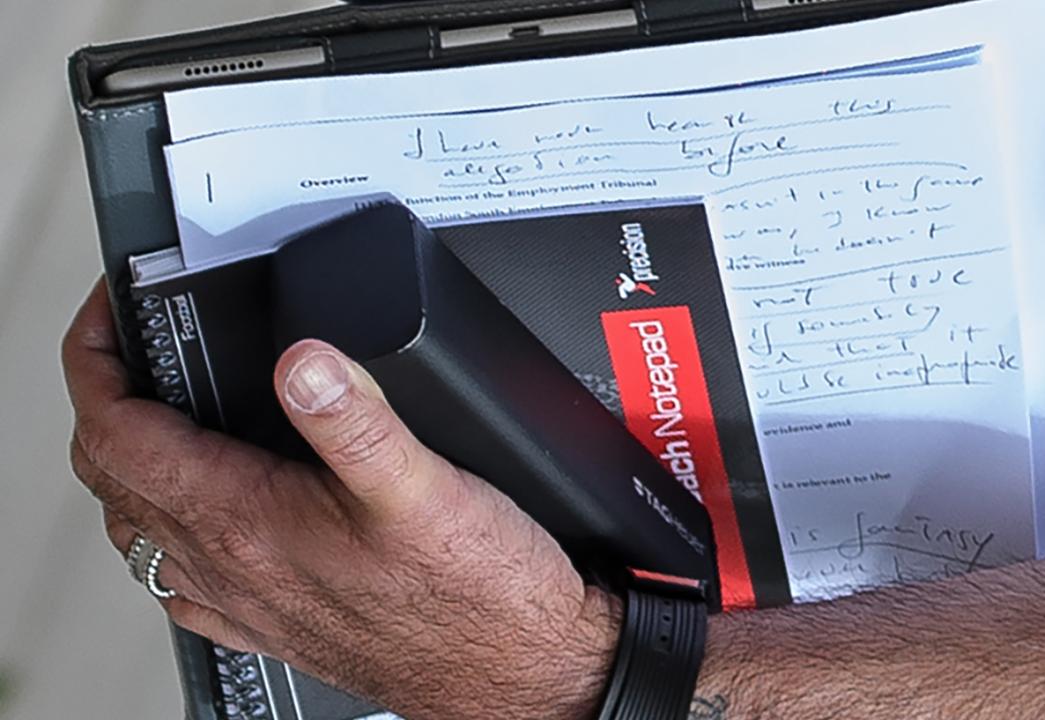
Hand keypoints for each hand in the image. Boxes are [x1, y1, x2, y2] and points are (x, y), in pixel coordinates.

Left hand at [62, 280, 620, 719]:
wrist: (516, 672)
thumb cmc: (477, 595)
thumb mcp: (426, 488)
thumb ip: (358, 417)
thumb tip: (300, 358)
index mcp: (248, 520)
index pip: (117, 431)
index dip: (96, 359)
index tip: (110, 313)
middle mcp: (230, 565)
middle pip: (110, 474)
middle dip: (103, 398)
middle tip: (128, 349)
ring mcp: (246, 600)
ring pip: (137, 526)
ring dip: (126, 462)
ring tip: (154, 411)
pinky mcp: (275, 623)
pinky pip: (180, 579)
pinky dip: (163, 529)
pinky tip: (199, 514)